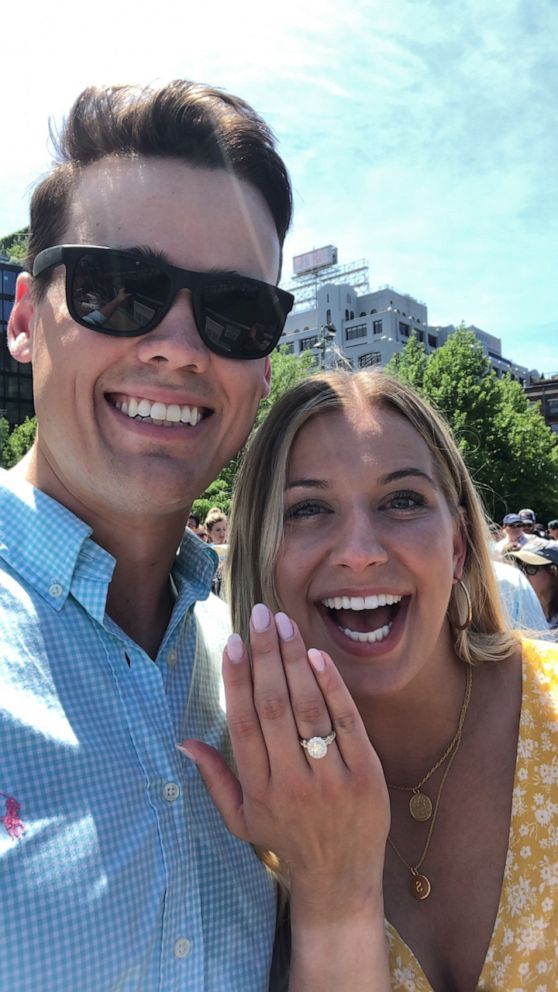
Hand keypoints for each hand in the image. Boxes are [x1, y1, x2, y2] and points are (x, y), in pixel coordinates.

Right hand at [179, 604, 389, 916]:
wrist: (341, 878)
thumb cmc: (286, 841)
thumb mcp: (241, 819)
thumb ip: (215, 778)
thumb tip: (183, 742)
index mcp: (259, 790)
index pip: (243, 725)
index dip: (237, 680)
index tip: (234, 642)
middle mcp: (291, 783)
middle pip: (274, 708)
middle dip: (266, 657)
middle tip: (261, 615)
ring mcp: (331, 779)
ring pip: (309, 710)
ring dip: (295, 662)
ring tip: (286, 625)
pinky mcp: (366, 775)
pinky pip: (347, 723)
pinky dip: (333, 688)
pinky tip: (318, 656)